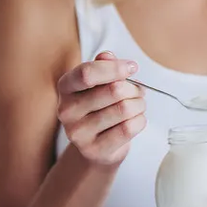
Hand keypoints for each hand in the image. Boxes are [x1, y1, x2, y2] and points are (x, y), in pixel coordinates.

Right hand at [57, 52, 145, 166]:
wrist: (96, 148)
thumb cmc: (100, 109)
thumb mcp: (98, 84)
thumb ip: (103, 67)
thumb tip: (108, 57)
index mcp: (66, 87)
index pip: (88, 73)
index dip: (115, 68)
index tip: (132, 67)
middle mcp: (67, 110)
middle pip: (113, 90)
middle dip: (134, 89)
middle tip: (138, 92)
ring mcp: (79, 133)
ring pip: (124, 109)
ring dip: (139, 105)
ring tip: (137, 106)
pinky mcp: (94, 150)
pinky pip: (128, 128)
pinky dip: (140, 121)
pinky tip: (135, 120)